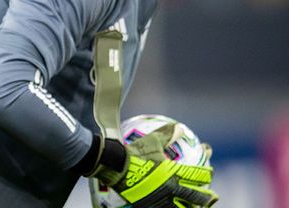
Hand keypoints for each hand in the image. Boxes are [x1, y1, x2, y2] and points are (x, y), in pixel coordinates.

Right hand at [96, 123, 218, 206]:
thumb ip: (167, 134)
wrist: (115, 167)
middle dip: (208, 197)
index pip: (198, 175)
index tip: (210, 170)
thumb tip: (180, 127)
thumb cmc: (134, 153)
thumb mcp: (151, 141)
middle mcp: (171, 189)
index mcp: (174, 173)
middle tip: (213, 196)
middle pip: (197, 197)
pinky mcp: (150, 206)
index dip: (208, 172)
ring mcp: (162, 200)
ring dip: (194, 207)